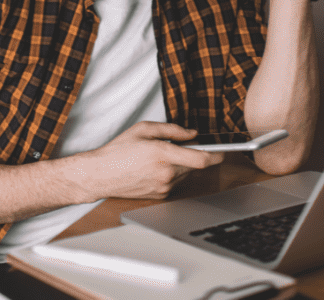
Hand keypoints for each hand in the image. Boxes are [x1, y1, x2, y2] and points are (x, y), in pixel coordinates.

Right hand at [74, 121, 224, 200]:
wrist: (100, 175)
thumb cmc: (118, 151)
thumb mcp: (143, 129)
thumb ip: (171, 130)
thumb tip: (191, 134)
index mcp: (163, 154)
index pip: (201, 158)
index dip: (217, 155)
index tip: (223, 151)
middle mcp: (166, 173)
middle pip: (195, 165)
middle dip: (194, 155)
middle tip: (180, 146)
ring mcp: (164, 187)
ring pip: (186, 174)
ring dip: (182, 165)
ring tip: (160, 157)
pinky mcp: (160, 195)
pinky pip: (175, 182)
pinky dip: (172, 174)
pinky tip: (154, 168)